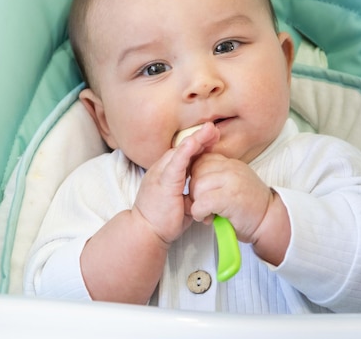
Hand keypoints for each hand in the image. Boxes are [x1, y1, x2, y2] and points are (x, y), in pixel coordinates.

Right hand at [133, 122, 219, 245]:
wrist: (145, 232)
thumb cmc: (161, 221)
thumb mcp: (181, 204)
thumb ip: (191, 194)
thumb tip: (205, 193)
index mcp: (166, 175)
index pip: (183, 155)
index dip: (198, 146)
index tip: (212, 139)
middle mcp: (161, 170)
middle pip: (182, 150)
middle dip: (199, 138)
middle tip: (214, 129)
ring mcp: (160, 175)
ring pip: (179, 153)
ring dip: (195, 140)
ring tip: (209, 129)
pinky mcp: (163, 182)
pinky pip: (175, 164)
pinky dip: (185, 152)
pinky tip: (194, 142)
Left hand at [188, 153, 288, 263]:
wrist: (271, 222)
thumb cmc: (250, 208)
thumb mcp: (234, 184)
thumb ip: (218, 177)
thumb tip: (194, 179)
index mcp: (231, 163)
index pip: (201, 161)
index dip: (196, 178)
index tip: (201, 192)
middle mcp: (231, 168)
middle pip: (196, 173)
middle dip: (194, 192)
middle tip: (202, 205)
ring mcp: (231, 181)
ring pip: (197, 187)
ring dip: (197, 204)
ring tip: (207, 213)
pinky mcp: (229, 197)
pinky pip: (202, 203)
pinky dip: (199, 213)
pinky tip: (207, 218)